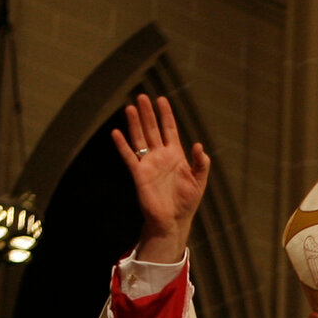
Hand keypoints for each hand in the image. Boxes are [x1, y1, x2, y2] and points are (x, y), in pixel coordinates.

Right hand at [112, 93, 210, 264]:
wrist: (173, 221)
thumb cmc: (187, 202)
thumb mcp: (199, 181)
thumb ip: (201, 163)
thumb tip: (198, 145)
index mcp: (175, 155)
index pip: (169, 129)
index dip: (165, 114)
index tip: (161, 100)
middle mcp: (160, 156)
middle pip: (152, 129)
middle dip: (148, 114)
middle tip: (142, 97)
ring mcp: (148, 164)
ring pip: (140, 139)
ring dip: (135, 124)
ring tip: (130, 108)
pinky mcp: (139, 174)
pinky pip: (129, 157)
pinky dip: (122, 145)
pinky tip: (116, 133)